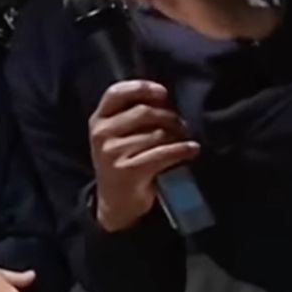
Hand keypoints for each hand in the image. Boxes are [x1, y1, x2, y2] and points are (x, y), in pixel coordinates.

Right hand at [89, 80, 199, 232]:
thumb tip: (165, 98)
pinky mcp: (128, 171)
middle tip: (182, 125)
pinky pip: (163, 154)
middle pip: (144, 112)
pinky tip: (192, 150)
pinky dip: (182, 150)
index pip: (116, 93)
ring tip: (185, 140)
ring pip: (157, 134)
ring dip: (178, 136)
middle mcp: (101, 134)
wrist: (116, 202)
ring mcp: (112, 153)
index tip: (163, 93)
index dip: (141, 88)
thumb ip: (133, 115)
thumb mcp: (118, 136)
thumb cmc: (123, 161)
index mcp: (98, 120)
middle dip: (169, 117)